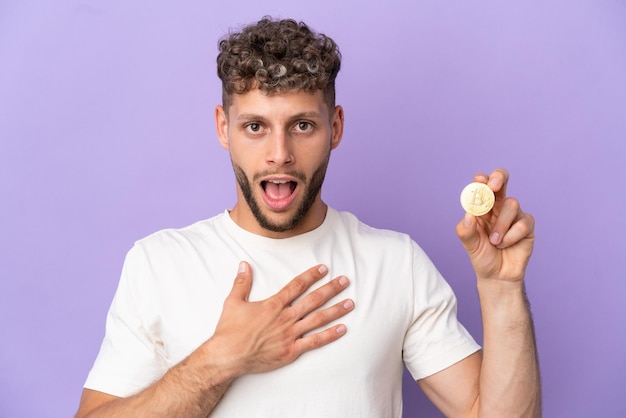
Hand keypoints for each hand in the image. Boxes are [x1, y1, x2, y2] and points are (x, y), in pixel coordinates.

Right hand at [208, 262, 353, 375]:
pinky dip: (329, 335)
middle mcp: (285, 317)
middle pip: (313, 300)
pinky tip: (342, 329)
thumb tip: (243, 264)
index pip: (297, 286)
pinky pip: (314, 342)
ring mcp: (290, 335)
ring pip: (318, 319)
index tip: (324, 268)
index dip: (311, 276)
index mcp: (273, 304)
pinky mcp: (291, 351)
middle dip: (331, 289)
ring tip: (350, 303)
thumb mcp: (233, 302)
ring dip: (336, 310)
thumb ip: (242, 282)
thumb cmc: (229, 331)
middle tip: (345, 281)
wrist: (228, 356)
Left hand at [456, 168, 534, 282]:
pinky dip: (511, 236)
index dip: (482, 180)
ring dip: (501, 224)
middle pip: (502, 180)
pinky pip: (523, 223)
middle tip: (494, 186)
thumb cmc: (482, 256)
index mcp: (481, 207)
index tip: (479, 181)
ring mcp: (514, 215)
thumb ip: (466, 230)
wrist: (497, 276)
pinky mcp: (527, 226)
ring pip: (512, 204)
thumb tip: (468, 214)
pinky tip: (505, 245)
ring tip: (494, 241)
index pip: (482, 186)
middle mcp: (498, 207)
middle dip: (498, 178)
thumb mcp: (469, 244)